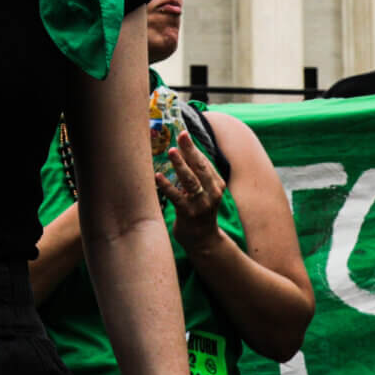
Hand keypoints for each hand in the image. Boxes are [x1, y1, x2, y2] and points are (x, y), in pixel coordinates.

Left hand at [155, 130, 227, 246]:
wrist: (203, 241)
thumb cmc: (200, 211)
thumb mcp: (204, 192)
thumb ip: (197, 175)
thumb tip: (181, 150)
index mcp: (217, 185)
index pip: (204, 163)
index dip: (193, 148)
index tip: (183, 134)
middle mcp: (212, 193)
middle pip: (200, 168)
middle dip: (190, 150)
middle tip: (180, 136)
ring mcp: (201, 204)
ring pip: (190, 180)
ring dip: (180, 164)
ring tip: (171, 151)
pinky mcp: (188, 214)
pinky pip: (177, 197)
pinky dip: (167, 186)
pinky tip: (157, 177)